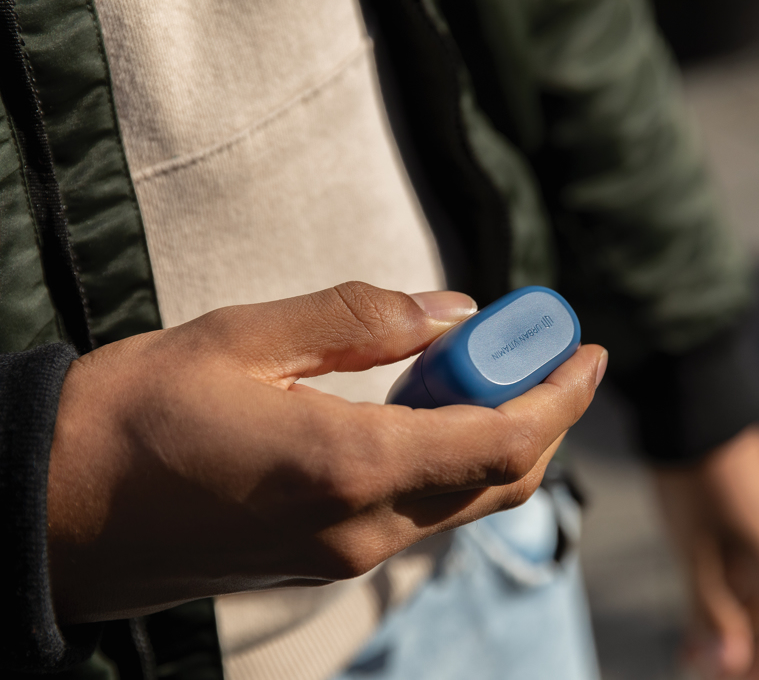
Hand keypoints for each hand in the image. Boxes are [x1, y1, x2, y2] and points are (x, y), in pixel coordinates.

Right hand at [48, 282, 606, 623]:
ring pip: (464, 500)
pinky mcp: (322, 561)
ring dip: (494, 434)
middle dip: (541, 413)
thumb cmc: (135, 414)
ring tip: (479, 366)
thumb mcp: (245, 337)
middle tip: (541, 349)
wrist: (56, 511)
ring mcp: (344, 555)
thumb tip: (454, 310)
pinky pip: (419, 512)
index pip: (504, 442)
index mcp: (349, 467)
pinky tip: (424, 409)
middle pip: (500, 479)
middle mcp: (362, 528)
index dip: (560, 396)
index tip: (588, 351)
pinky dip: (447, 459)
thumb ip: (361, 320)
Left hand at [653, 425, 758, 679]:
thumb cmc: (690, 480)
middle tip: (694, 663)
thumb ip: (712, 609)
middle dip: (738, 645)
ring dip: (732, 617)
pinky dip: (733, 586)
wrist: (694, 406)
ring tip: (690, 638)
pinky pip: (758, 561)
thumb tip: (727, 666)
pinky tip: (702, 593)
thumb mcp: (694, 550)